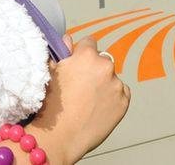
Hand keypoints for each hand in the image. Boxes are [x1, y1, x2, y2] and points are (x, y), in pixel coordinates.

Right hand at [30, 35, 129, 163]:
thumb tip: (68, 38)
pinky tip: (99, 107)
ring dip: (105, 84)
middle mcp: (105, 66)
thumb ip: (61, 52)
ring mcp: (116, 84)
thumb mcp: (50, 73)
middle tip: (82, 86)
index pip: (89, 42)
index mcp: (87, 55)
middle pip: (102, 60)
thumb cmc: (51, 105)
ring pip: (112, 78)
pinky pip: (122, 92)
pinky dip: (114, 97)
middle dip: (95, 69)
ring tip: (89, 101)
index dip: (82, 53)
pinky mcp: (124, 101)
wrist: (60, 136)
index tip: (78, 64)